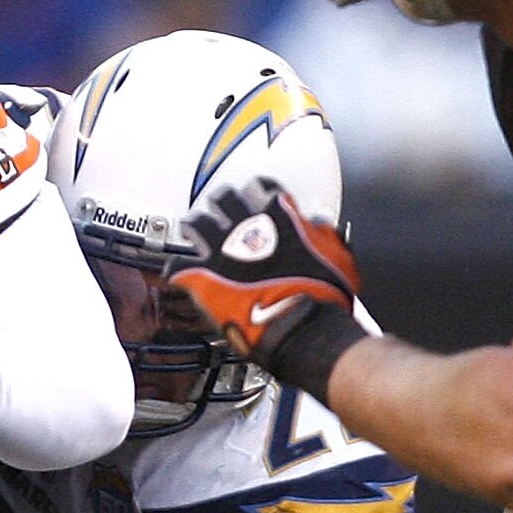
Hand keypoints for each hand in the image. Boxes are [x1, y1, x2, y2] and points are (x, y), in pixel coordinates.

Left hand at [164, 178, 360, 393]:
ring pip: (194, 224)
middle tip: (218, 210)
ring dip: (193, 227)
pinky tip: (177, 273)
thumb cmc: (322, 296)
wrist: (299, 325)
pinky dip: (176, 270)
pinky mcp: (200, 276)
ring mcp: (220, 249)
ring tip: (191, 230)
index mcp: (280, 215)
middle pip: (223, 198)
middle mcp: (247, 225)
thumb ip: (323, 235)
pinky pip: (176, 266)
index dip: (258, 191)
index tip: (255, 196)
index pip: (262, 187)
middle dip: (220, 202)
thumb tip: (317, 227)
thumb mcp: (336, 257)